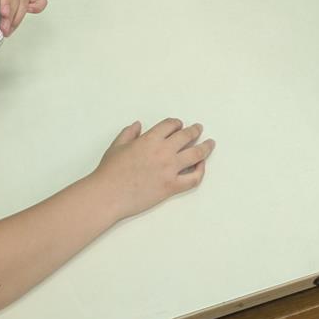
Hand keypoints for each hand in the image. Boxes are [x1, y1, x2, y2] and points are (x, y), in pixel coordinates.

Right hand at [91, 118, 214, 220]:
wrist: (108, 195)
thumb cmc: (110, 171)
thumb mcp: (117, 146)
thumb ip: (129, 133)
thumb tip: (137, 125)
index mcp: (149, 139)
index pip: (170, 125)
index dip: (176, 123)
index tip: (179, 125)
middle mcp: (163, 152)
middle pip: (186, 136)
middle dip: (194, 130)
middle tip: (198, 128)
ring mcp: (169, 169)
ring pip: (195, 154)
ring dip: (205, 147)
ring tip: (210, 143)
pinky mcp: (171, 187)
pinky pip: (193, 178)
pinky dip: (200, 171)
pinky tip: (201, 166)